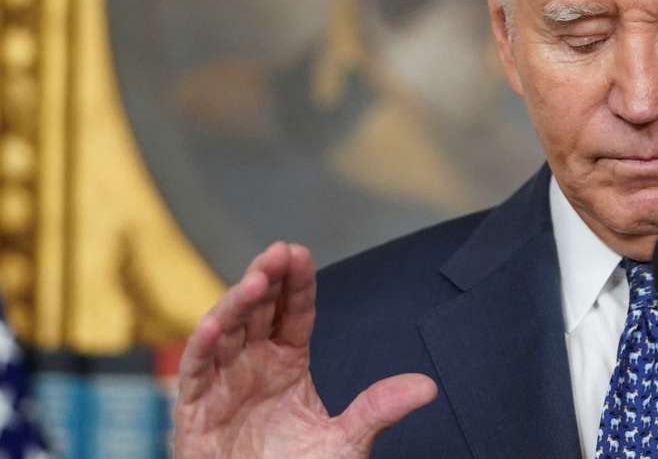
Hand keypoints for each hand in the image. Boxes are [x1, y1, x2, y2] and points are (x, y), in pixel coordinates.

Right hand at [173, 242, 437, 457]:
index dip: (296, 283)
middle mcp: (253, 364)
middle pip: (258, 310)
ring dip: (236, 303)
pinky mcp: (195, 410)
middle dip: (267, 278)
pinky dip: (202, 346)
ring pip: (225, 331)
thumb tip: (428, 386)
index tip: (300, 252)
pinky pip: (194, 371)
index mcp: (287, 362)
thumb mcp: (346, 442)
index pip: (293, 313)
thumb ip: (378, 410)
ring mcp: (222, 383)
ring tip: (257, 280)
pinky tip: (214, 325)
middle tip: (279, 252)